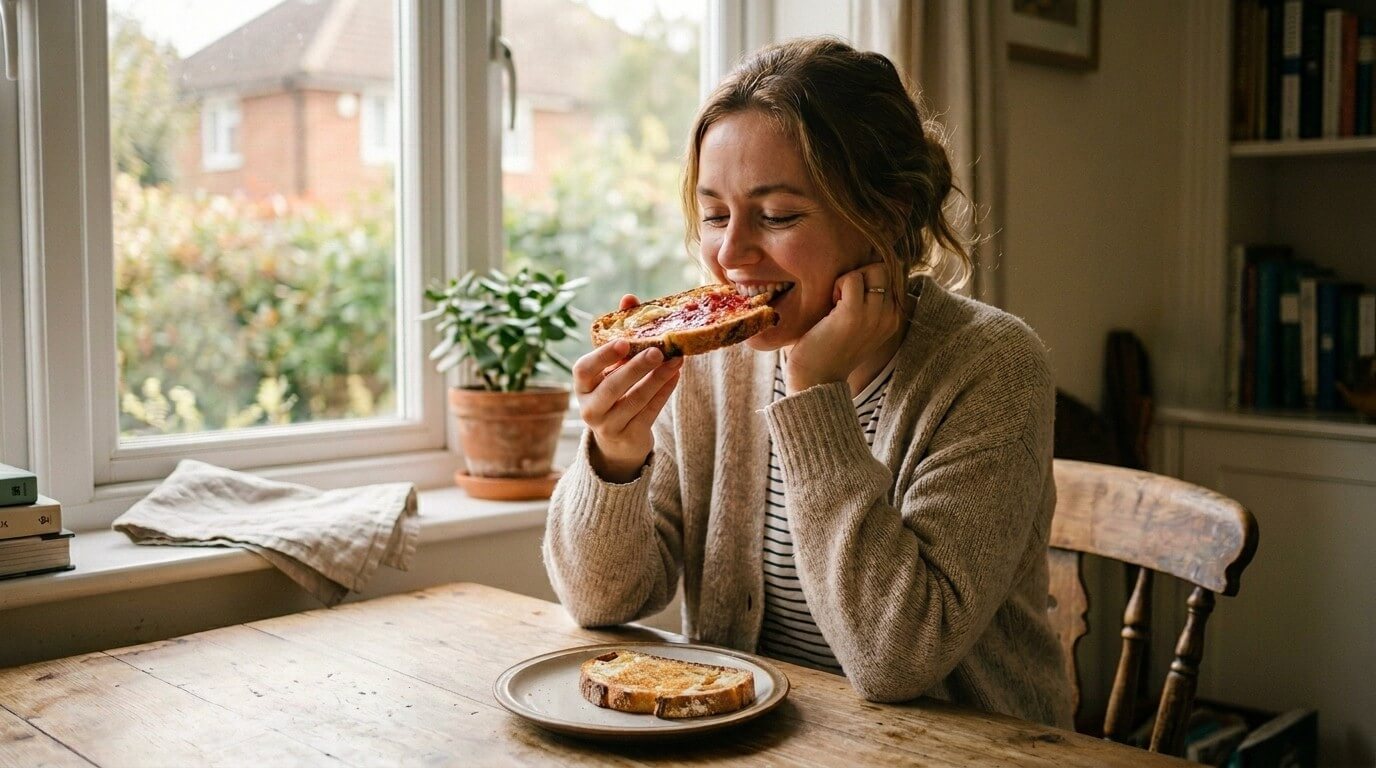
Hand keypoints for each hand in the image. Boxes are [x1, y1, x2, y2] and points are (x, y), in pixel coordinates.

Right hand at [573, 294, 683, 482]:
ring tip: (676, 360)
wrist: (617, 439)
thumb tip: (629, 298)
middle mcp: (590, 408)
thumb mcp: (610, 366)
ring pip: (635, 400)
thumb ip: (619, 332)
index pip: (584, 369)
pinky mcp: (630, 437)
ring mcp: (609, 426)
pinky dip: (664, 392)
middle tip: (658, 351)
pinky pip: (649, 412)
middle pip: (612, 387)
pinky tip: (676, 375)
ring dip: (658, 378)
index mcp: (582, 385)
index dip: (603, 356)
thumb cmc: (614, 390)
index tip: (624, 341)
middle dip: (636, 367)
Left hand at [784, 263, 901, 393]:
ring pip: (874, 269)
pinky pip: (852, 278)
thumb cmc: (828, 350)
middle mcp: (889, 317)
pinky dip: (838, 284)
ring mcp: (874, 315)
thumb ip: (867, 304)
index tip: (850, 301)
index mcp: (892, 319)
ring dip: (849, 279)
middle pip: (884, 269)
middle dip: (861, 274)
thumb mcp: (857, 326)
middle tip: (843, 297)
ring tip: (836, 301)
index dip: (867, 281)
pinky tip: (830, 306)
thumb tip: (861, 272)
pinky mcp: (854, 314)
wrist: (815, 379)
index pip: (891, 277)